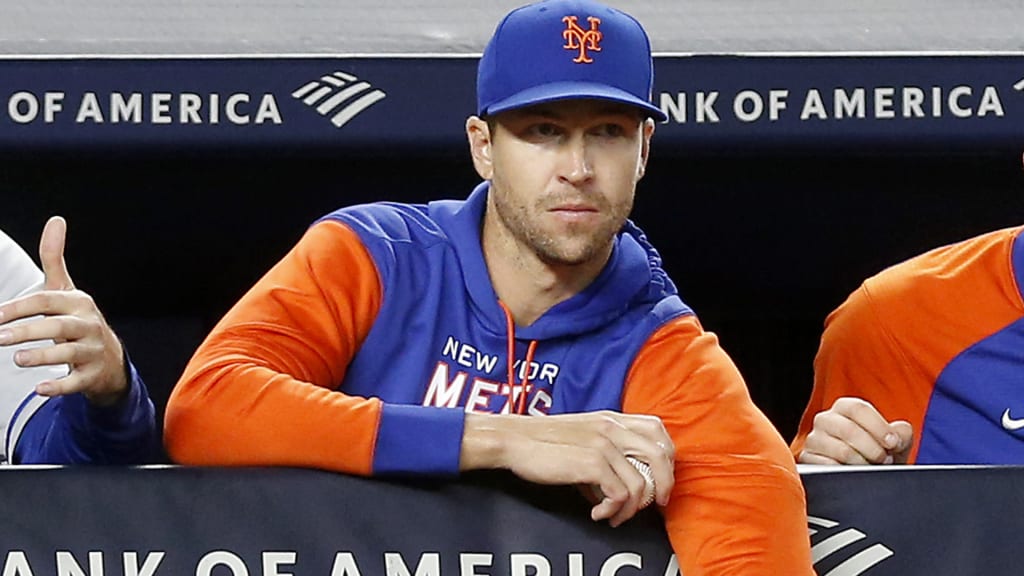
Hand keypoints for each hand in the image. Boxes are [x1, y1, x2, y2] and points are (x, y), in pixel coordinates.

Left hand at [0, 216, 126, 405]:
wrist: (109, 360)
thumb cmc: (78, 321)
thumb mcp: (67, 290)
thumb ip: (55, 258)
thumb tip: (56, 220)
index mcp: (78, 303)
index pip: (47, 301)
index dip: (20, 307)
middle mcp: (88, 325)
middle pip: (57, 327)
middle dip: (28, 331)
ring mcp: (92, 351)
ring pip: (68, 354)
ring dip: (43, 356)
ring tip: (17, 359)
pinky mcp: (93, 375)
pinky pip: (77, 381)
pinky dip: (60, 385)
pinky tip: (40, 388)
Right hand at [461, 410, 674, 526]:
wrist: (514, 439)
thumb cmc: (543, 442)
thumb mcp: (582, 435)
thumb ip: (605, 451)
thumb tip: (619, 485)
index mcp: (611, 418)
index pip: (657, 429)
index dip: (666, 457)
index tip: (660, 480)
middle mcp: (612, 427)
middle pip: (660, 455)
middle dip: (664, 485)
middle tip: (654, 505)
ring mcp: (604, 444)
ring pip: (642, 483)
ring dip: (631, 508)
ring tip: (614, 515)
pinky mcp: (592, 463)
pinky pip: (620, 495)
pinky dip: (612, 509)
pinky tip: (597, 512)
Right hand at [798, 397, 912, 464]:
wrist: (859, 478)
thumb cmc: (875, 455)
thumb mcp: (892, 444)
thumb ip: (901, 434)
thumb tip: (901, 430)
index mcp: (844, 408)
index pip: (857, 408)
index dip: (878, 426)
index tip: (893, 443)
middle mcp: (825, 420)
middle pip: (849, 429)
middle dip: (873, 448)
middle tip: (885, 460)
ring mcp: (814, 439)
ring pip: (841, 451)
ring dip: (863, 463)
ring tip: (871, 469)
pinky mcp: (807, 459)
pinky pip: (828, 467)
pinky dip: (846, 472)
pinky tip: (854, 475)